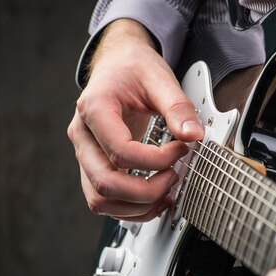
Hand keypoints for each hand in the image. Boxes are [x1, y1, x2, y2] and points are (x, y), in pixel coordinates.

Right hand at [67, 19, 203, 221]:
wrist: (117, 65)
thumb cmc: (133, 69)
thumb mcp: (159, 78)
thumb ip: (177, 107)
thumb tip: (193, 135)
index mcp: (94, 109)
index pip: (121, 152)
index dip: (157, 160)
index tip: (180, 149)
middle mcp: (83, 136)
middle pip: (105, 183)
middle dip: (146, 191)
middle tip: (174, 177)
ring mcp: (85, 154)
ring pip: (100, 200)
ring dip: (136, 207)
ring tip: (166, 193)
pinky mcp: (93, 167)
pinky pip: (103, 200)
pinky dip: (129, 209)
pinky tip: (154, 200)